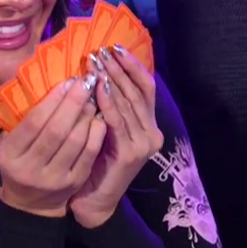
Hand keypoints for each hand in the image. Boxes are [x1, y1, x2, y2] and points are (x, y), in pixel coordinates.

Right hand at [0, 78, 105, 217]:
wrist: (32, 204)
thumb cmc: (20, 164)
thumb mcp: (10, 145)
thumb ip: (23, 121)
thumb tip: (45, 83)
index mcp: (9, 155)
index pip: (34, 122)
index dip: (53, 100)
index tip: (67, 81)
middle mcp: (30, 168)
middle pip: (57, 130)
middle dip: (74, 103)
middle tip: (86, 83)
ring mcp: (54, 178)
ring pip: (75, 141)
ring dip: (87, 115)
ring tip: (93, 98)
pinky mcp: (74, 182)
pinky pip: (89, 153)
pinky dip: (96, 132)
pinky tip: (99, 118)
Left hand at [70, 46, 164, 228]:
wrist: (94, 201)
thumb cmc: (95, 162)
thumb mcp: (105, 129)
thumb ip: (108, 106)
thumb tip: (97, 70)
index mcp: (149, 125)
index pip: (146, 87)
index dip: (133, 65)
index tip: (114, 46)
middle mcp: (152, 132)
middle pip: (139, 91)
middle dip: (119, 68)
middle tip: (101, 50)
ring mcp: (144, 144)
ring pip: (130, 103)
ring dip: (112, 80)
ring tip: (97, 63)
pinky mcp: (132, 153)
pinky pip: (118, 121)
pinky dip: (108, 102)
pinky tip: (97, 88)